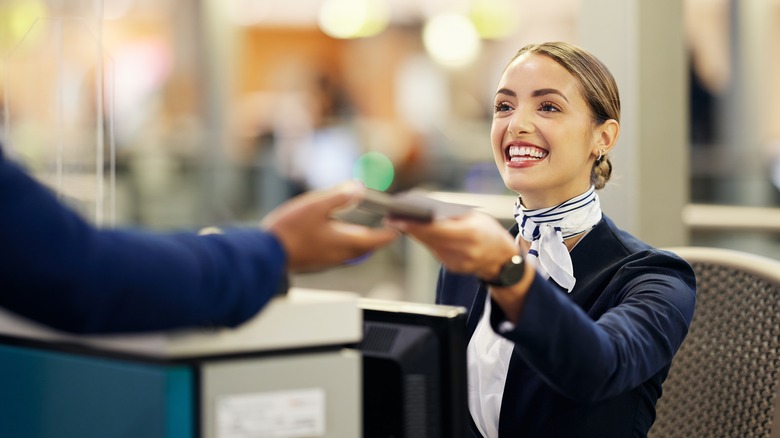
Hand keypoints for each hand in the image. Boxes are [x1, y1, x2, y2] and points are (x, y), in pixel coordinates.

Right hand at [261, 181, 398, 272]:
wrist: (264, 254)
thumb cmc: (289, 231)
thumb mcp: (316, 205)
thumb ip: (339, 196)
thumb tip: (359, 187)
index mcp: (346, 242)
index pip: (379, 239)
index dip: (392, 231)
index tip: (400, 224)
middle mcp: (341, 255)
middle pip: (368, 248)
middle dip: (378, 237)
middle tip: (385, 226)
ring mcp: (328, 261)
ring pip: (354, 252)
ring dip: (362, 240)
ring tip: (364, 228)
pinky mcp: (317, 263)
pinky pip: (340, 254)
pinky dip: (346, 243)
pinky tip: (336, 234)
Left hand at [387, 210, 517, 279]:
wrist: (502, 260)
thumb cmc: (489, 232)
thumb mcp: (476, 217)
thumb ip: (452, 215)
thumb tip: (426, 209)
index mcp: (471, 234)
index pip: (437, 229)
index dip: (416, 224)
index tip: (399, 219)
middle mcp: (463, 250)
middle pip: (428, 238)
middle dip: (409, 228)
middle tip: (391, 218)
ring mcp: (457, 262)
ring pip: (428, 245)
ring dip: (415, 234)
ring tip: (399, 222)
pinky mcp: (452, 267)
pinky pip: (434, 251)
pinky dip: (427, 241)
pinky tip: (418, 233)